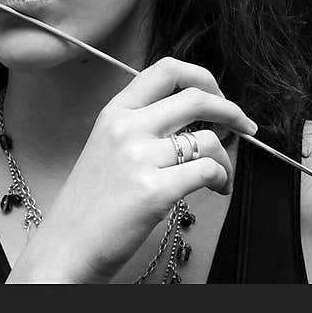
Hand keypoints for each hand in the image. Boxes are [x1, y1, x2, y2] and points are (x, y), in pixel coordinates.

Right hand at [18, 57, 257, 282]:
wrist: (68, 242)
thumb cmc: (91, 200)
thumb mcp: (106, 144)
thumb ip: (141, 123)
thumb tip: (195, 117)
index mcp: (115, 112)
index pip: (166, 69)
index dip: (202, 77)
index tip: (217, 95)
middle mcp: (126, 127)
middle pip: (196, 97)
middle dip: (232, 111)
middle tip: (243, 127)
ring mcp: (139, 157)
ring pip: (209, 138)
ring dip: (228, 158)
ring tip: (221, 175)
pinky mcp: (154, 190)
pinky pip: (209, 171)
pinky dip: (223, 179)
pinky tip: (216, 189)